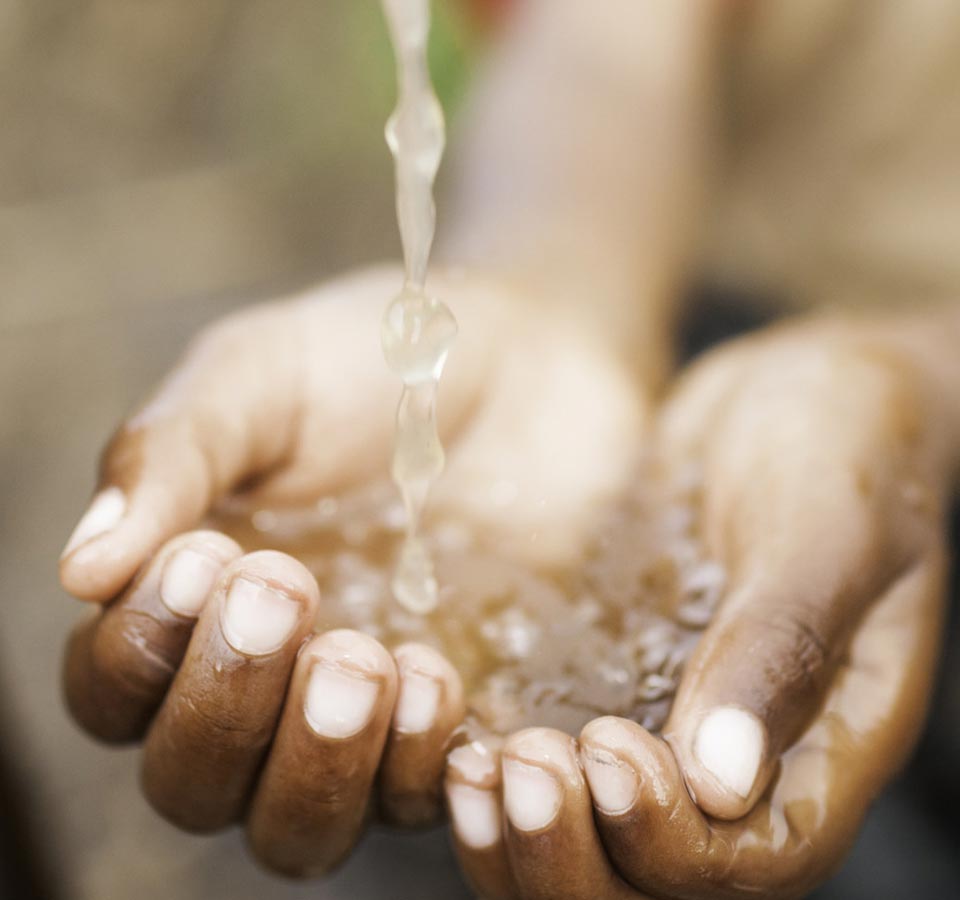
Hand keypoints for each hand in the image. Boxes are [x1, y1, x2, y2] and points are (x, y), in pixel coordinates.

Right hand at [59, 265, 649, 875]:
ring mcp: (364, 706)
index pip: (114, 686)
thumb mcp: (258, 376)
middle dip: (223, 709)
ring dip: (315, 763)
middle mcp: (267, 673)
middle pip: (193, 782)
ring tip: (364, 654)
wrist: (523, 355)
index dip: (140, 649)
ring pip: (295, 825)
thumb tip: (80, 570)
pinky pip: (420, 797)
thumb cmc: (374, 358)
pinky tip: (436, 674)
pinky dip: (416, 764)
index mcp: (194, 595)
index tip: (210, 555)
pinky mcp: (460, 711)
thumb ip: (171, 458)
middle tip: (285, 590)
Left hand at [447, 321, 949, 899]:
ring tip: (465, 765)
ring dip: (517, 829)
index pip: (746, 861)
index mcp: (822, 747)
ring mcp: (667, 723)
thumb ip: (783, 644)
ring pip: (584, 839)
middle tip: (512, 768)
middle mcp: (739, 760)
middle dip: (570, 851)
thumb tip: (724, 781)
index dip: (666, 839)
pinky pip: (548, 756)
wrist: (793, 395)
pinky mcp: (607, 678)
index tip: (607, 750)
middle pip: (647, 880)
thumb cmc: (844, 445)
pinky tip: (445, 724)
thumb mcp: (829, 529)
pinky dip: (496, 768)